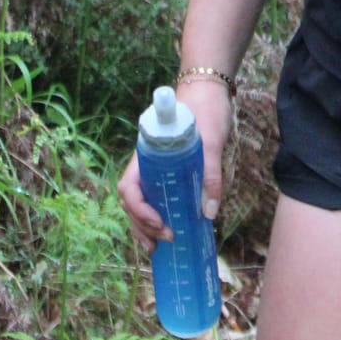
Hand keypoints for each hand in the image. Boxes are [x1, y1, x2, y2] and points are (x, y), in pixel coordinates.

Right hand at [118, 79, 234, 252]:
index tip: (159, 223)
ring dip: (145, 227)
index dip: (139, 211)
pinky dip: (158, 217)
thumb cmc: (205, 110)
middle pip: (132, 202)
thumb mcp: (211, 141)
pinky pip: (157, 197)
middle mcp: (146, 164)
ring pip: (140, 203)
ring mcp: (156, 169)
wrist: (208, 89)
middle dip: (142, 226)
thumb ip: (210, 173)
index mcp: (147, 155)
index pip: (128, 188)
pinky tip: (169, 232)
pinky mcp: (169, 172)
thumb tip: (208, 212)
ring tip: (157, 249)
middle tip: (163, 243)